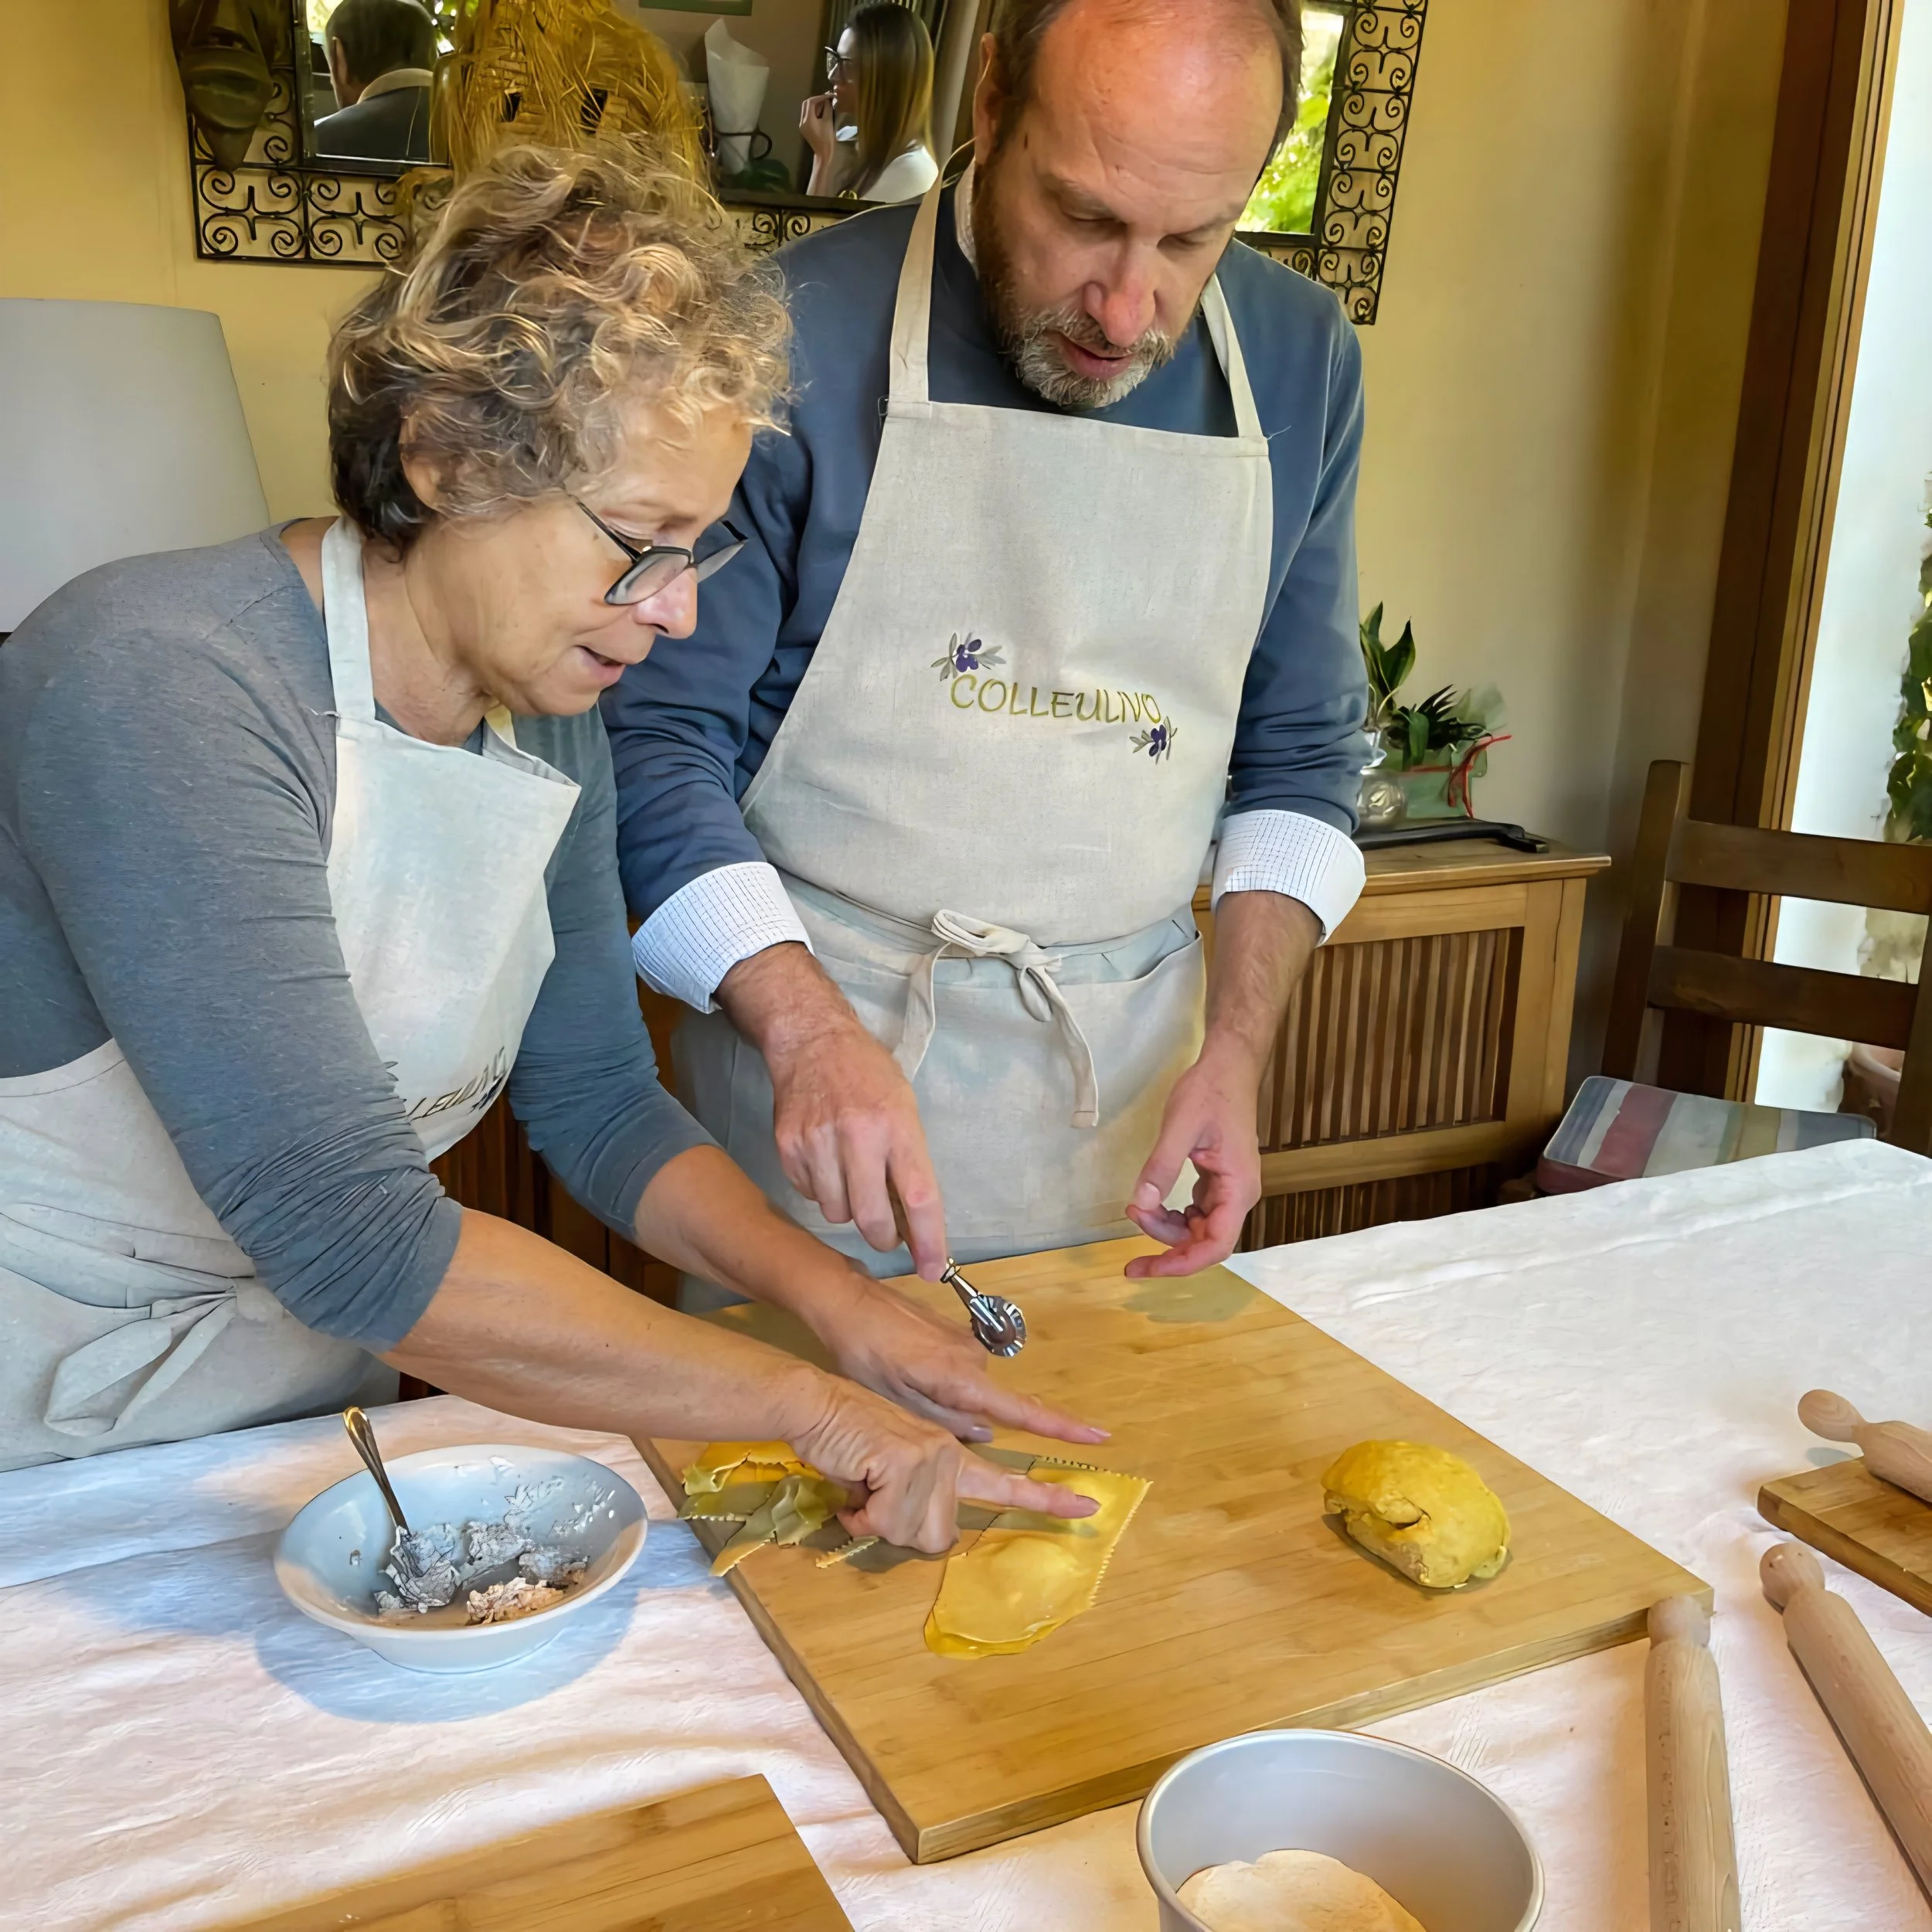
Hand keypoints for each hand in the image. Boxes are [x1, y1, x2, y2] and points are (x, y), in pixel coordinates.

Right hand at [768, 1026, 947, 1280]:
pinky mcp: (788, 1147)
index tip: (932, 1268)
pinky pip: (809, 1195)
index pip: (918, 1196)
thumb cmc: (867, 1074)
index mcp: (896, 1125)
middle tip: (887, 1230)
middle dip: (883, 1236)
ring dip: (848, 1209)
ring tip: (851, 1174)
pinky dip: (822, 1189)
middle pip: (872, 1218)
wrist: (813, 1040)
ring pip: (836, 1213)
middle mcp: (858, 1135)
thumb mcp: (904, 1107)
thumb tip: (914, 1221)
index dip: (928, 1240)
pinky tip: (827, 1160)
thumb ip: (909, 1161)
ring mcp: (818, 1142)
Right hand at [789, 1374, 1098, 1552]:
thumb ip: (910, 1499)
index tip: (1088, 1505)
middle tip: (872, 1505)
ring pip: (914, 1532)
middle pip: (940, 1536)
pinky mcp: (909, 1457)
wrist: (815, 1406)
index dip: (1047, 1497)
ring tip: (860, 1488)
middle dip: (899, 1532)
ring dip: (876, 1521)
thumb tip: (906, 1527)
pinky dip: (863, 1514)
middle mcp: (951, 1452)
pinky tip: (854, 1484)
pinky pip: (888, 1519)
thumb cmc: (843, 1443)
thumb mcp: (884, 1478)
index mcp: (950, 1456)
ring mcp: (934, 1452)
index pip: (1006, 1480)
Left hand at [799, 92, 836, 160]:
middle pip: (806, 104)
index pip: (811, 102)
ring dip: (815, 104)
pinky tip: (821, 110)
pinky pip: (807, 115)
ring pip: (806, 109)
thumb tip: (828, 100)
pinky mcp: (804, 127)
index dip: (820, 97)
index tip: (829, 96)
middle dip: (816, 99)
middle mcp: (802, 121)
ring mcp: (802, 124)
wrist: (823, 153)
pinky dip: (814, 111)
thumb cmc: (827, 139)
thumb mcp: (828, 122)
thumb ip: (827, 109)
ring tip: (825, 103)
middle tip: (826, 98)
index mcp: (807, 120)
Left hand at [808, 1270, 1108, 1445]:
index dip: (1062, 1426)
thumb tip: (987, 1434)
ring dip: (944, 1396)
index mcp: (962, 1379)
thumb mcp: (896, 1400)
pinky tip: (904, 1371)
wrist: (847, 1301)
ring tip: (896, 1384)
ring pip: (969, 1388)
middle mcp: (973, 1358)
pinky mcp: (953, 1333)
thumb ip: (945, 1421)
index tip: (1099, 1435)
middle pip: (987, 1403)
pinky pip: (958, 1370)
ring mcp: (964, 1342)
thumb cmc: (865, 1354)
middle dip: (963, 1415)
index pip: (1023, 1410)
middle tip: (910, 1402)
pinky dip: (939, 1380)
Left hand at [1123, 1042, 1262, 1277]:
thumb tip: (1140, 1204)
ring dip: (1166, 1229)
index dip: (1182, 1264)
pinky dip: (1172, 1216)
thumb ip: (1161, 1166)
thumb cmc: (1210, 1092)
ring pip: (1198, 1230)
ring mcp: (1229, 1190)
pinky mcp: (1217, 1183)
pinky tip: (1151, 1205)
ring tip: (1136, 1209)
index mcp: (1238, 1189)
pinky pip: (1196, 1213)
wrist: (1228, 1067)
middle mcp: (1239, 1196)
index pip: (1216, 1245)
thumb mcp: (1180, 1126)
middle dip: (1167, 1247)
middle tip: (1131, 1241)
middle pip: (1205, 1243)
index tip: (1148, 1269)